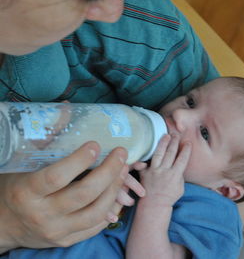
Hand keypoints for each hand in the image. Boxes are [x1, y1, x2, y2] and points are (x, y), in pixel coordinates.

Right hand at [0, 141, 128, 251]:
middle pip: (84, 194)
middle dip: (108, 171)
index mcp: (26, 192)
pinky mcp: (67, 240)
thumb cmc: (14, 186)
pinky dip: (111, 207)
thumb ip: (46, 139)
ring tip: (123, 170)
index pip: (57, 177)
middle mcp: (42, 214)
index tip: (96, 144)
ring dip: (115, 189)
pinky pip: (96, 226)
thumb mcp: (22, 163)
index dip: (79, 160)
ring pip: (95, 213)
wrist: (4, 224)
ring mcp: (56, 230)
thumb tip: (67, 109)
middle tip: (121, 154)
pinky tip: (117, 190)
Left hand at [132, 134, 191, 207]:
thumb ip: (180, 175)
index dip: (186, 149)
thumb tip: (179, 165)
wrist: (155, 205)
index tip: (188, 142)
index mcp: (175, 175)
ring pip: (159, 153)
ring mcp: (154, 171)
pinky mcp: (145, 173)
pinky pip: (144, 162)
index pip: (182, 159)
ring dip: (163, 143)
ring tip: (166, 135)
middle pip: (171, 153)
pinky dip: (146, 155)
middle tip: (177, 134)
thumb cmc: (169, 197)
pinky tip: (148, 147)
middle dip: (175, 142)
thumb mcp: (180, 187)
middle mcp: (164, 171)